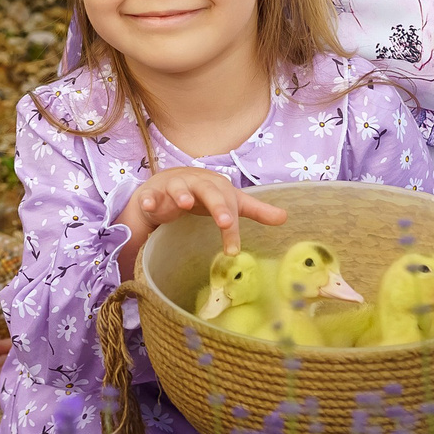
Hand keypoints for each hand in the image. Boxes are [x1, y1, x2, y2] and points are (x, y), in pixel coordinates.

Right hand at [120, 169, 286, 276]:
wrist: (169, 183)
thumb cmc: (204, 194)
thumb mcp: (229, 201)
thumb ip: (254, 210)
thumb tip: (285, 218)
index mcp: (216, 186)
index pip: (228, 204)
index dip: (231, 225)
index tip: (233, 250)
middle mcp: (197, 184)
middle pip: (208, 191)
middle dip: (216, 205)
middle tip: (225, 221)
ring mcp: (174, 186)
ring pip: (178, 188)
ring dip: (181, 193)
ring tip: (184, 203)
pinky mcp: (154, 193)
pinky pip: (150, 196)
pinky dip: (148, 199)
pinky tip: (148, 205)